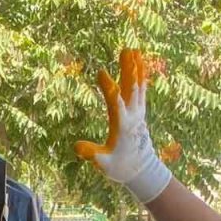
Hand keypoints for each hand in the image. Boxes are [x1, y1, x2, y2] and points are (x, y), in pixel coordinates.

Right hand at [74, 49, 172, 204]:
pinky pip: (142, 90)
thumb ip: (93, 155)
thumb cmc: (121, 167)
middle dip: (128, 70)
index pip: (115, 104)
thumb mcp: (105, 165)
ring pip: (138, 86)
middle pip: (131, 89)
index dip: (108, 88)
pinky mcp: (141, 112)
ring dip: (136, 68)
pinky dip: (141, 76)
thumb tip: (77, 147)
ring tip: (133, 50)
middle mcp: (133, 116)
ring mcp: (139, 113)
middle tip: (126, 51)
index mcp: (122, 126)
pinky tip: (140, 64)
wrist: (142, 170)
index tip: (101, 72)